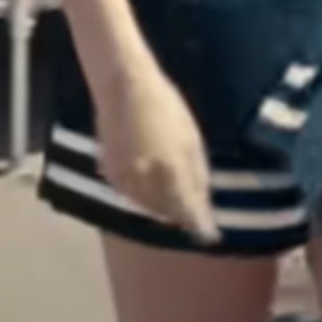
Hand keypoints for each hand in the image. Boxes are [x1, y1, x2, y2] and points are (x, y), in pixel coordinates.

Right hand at [95, 63, 218, 243]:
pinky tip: (151, 186)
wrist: (124, 87)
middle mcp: (147, 179)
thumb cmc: (164, 106)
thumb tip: (203, 204)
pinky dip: (143, 197)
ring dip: (163, 208)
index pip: (189, 209)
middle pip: (168, 212)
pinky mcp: (111, 174)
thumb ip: (198, 175)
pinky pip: (131, 196)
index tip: (210, 233)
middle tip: (194, 216)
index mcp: (172, 168)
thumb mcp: (191, 138)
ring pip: (148, 207)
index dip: (200, 223)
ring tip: (174, 200)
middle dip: (182, 215)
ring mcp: (126, 178)